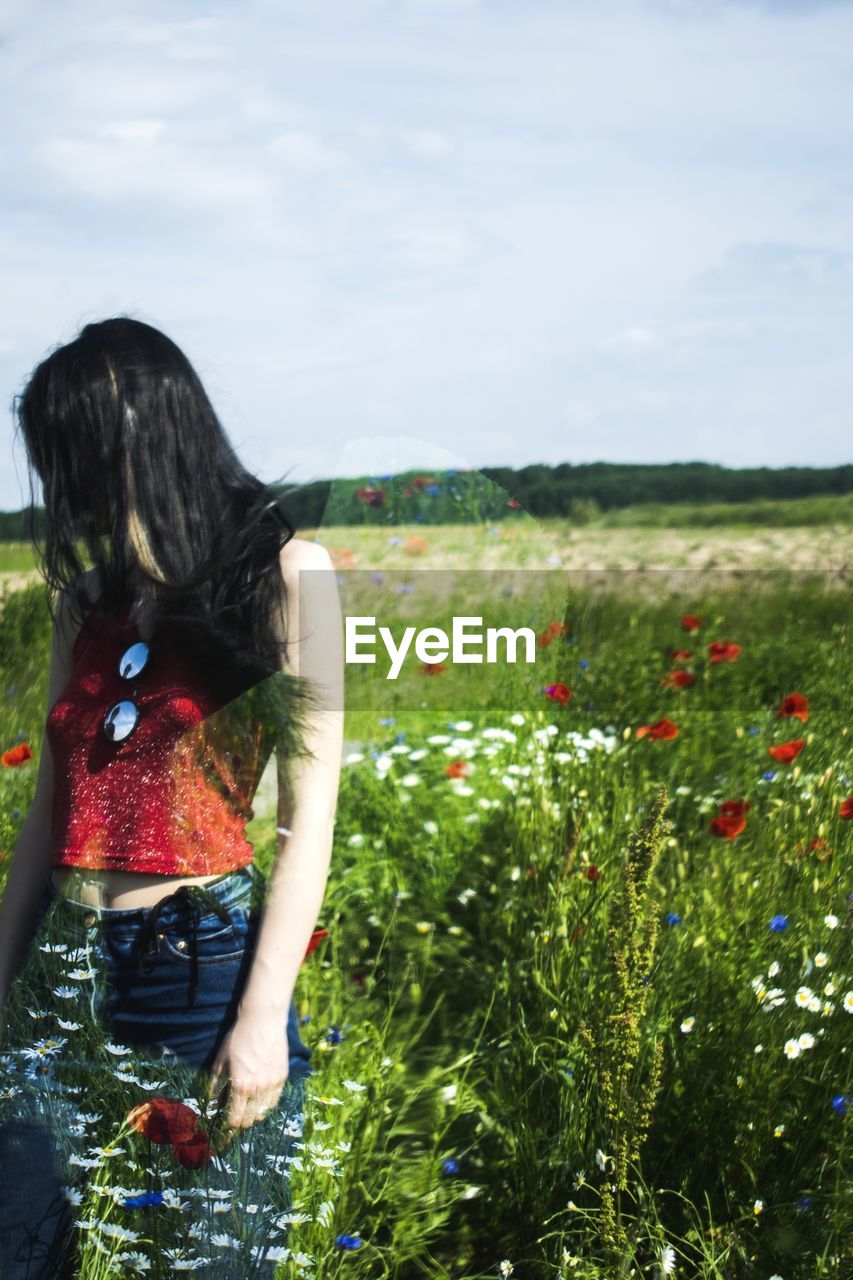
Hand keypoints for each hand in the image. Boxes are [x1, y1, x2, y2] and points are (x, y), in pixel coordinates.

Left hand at [208, 1010, 288, 1131]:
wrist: (263, 1020)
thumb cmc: (238, 1038)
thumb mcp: (220, 1060)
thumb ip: (215, 1085)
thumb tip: (210, 1104)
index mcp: (240, 1085)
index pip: (235, 1119)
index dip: (228, 1124)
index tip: (225, 1122)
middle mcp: (258, 1088)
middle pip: (250, 1120)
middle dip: (241, 1121)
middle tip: (236, 1115)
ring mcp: (272, 1083)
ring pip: (263, 1113)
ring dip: (254, 1113)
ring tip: (248, 1106)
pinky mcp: (282, 1077)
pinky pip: (275, 1101)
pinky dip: (266, 1103)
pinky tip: (260, 1096)